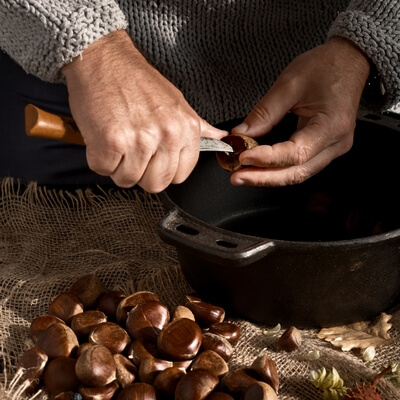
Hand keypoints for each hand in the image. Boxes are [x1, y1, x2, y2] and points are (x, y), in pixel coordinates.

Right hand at [62, 30, 225, 192]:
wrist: (104, 59)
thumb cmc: (138, 81)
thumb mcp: (177, 102)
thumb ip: (198, 128)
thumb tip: (220, 139)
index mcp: (186, 129)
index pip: (180, 176)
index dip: (163, 171)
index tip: (154, 160)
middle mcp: (167, 135)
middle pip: (155, 184)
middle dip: (140, 173)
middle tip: (132, 152)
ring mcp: (139, 139)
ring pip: (127, 179)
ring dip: (117, 166)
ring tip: (117, 140)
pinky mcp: (111, 141)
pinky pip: (103, 170)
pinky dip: (99, 158)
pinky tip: (103, 138)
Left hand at [230, 37, 370, 186]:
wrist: (348, 61)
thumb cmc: (326, 67)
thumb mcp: (289, 84)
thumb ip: (264, 113)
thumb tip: (241, 134)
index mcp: (330, 126)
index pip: (295, 153)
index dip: (267, 159)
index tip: (243, 156)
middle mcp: (336, 143)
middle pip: (297, 173)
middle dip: (263, 178)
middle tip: (237, 177)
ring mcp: (332, 149)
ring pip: (298, 174)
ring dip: (269, 177)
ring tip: (244, 175)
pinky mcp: (325, 149)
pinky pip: (300, 166)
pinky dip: (278, 170)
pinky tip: (260, 169)